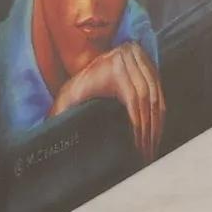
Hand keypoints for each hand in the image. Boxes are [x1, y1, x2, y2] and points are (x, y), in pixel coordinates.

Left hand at [50, 40, 166, 160]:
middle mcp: (131, 58)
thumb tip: (50, 126)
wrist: (89, 68)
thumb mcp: (71, 96)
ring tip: (154, 146)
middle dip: (150, 129)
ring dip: (158, 124)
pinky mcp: (150, 63)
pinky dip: (160, 113)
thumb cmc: (79, 88)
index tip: (138, 147)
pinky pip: (160, 91)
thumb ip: (59, 110)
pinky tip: (157, 131)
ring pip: (157, 96)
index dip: (139, 126)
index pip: (133, 99)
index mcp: (114, 66)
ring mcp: (142, 58)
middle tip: (148, 152)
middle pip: (148, 99)